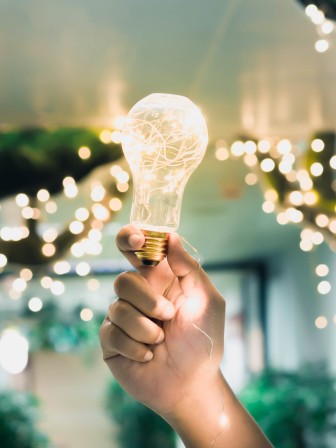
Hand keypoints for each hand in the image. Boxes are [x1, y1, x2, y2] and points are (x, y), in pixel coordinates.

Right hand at [99, 225, 224, 416]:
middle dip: (147, 300)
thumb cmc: (203, 339)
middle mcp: (138, 294)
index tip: (138, 240)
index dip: (130, 237)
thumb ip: (189, 267)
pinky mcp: (111, 340)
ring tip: (161, 341)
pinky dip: (136, 347)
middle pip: (123, 280)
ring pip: (118, 307)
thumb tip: (171, 236)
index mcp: (160, 279)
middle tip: (169, 315)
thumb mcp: (207, 300)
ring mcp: (122, 316)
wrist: (192, 383)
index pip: (136, 249)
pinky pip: (112, 332)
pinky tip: (149, 356)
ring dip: (145, 328)